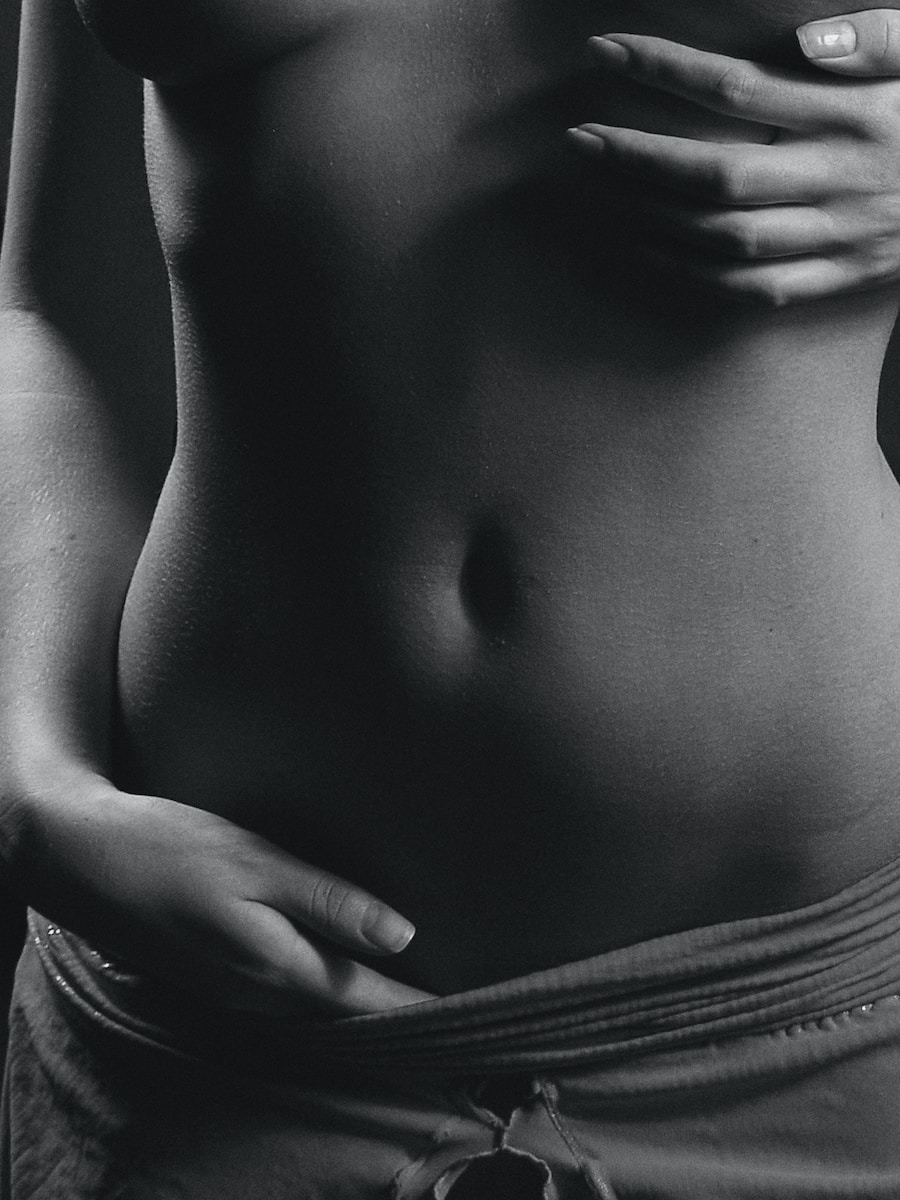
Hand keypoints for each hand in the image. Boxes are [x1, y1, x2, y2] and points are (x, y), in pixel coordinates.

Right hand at [5, 759, 430, 1017]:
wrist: (80, 860)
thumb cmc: (170, 849)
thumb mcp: (255, 864)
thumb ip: (328, 902)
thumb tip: (402, 936)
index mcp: (279, 968)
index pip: (370, 1002)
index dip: (422, 1008)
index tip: (475, 1007)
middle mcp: (261, 993)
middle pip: (348, 1012)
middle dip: (402, 1006)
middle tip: (459, 994)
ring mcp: (236, 989)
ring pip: (319, 1005)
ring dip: (366, 996)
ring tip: (414, 979)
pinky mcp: (219, 972)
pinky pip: (291, 992)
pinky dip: (328, 984)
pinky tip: (342, 960)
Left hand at [568, 17, 899, 305]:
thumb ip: (879, 37)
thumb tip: (807, 42)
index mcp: (856, 115)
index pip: (740, 87)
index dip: (666, 70)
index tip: (604, 52)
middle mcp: (841, 181)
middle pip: (718, 175)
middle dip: (638, 158)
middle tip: (578, 142)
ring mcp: (838, 238)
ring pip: (725, 242)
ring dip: (650, 223)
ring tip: (594, 200)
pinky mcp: (838, 280)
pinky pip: (750, 293)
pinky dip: (689, 280)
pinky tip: (642, 257)